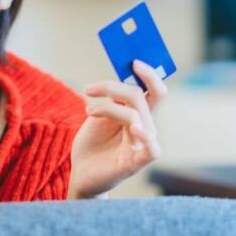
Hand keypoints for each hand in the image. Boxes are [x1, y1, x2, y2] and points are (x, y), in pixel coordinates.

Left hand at [68, 60, 166, 198]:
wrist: (81, 174)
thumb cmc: (92, 145)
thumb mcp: (99, 115)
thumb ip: (111, 99)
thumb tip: (121, 75)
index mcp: (138, 113)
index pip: (154, 90)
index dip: (150, 74)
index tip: (133, 61)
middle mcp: (144, 126)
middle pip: (141, 97)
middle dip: (114, 88)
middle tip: (89, 89)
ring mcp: (142, 144)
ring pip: (136, 115)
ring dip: (110, 109)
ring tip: (89, 112)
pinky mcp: (136, 163)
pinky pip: (153, 149)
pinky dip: (146, 136)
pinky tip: (133, 128)